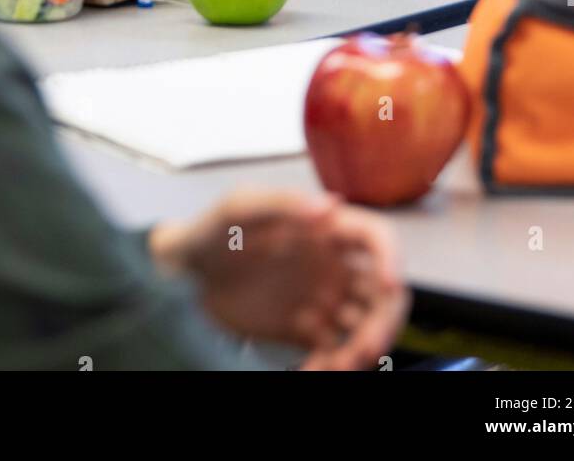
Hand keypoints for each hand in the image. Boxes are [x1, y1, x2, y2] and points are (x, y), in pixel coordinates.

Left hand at [149, 187, 408, 370]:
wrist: (181, 278)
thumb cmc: (209, 232)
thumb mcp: (239, 208)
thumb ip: (281, 202)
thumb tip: (328, 206)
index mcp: (325, 230)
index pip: (377, 238)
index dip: (392, 258)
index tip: (389, 285)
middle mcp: (332, 264)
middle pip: (382, 291)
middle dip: (384, 321)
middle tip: (364, 348)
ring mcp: (322, 299)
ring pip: (365, 325)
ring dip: (362, 349)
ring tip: (333, 367)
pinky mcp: (306, 330)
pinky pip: (336, 351)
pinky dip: (334, 366)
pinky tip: (312, 371)